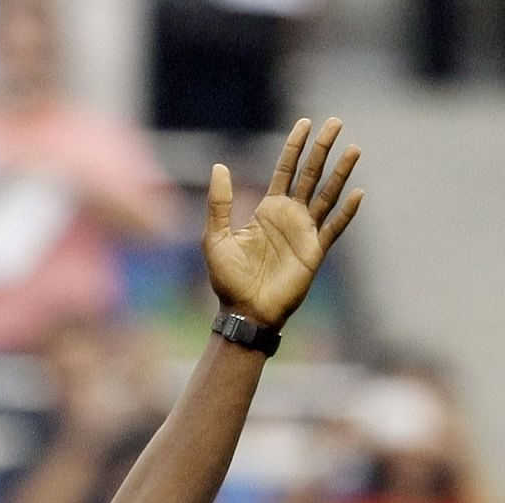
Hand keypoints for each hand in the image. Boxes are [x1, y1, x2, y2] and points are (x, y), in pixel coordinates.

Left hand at [204, 118, 363, 328]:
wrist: (244, 311)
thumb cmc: (228, 279)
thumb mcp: (215, 236)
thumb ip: (219, 203)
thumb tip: (219, 166)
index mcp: (267, 209)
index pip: (284, 170)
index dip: (294, 147)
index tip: (305, 123)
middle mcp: (289, 216)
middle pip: (310, 174)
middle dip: (322, 148)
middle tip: (335, 121)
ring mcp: (305, 232)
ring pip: (327, 195)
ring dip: (340, 172)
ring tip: (353, 148)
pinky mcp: (315, 251)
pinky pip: (334, 227)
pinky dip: (346, 212)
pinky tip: (357, 193)